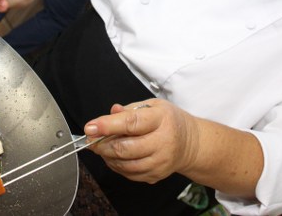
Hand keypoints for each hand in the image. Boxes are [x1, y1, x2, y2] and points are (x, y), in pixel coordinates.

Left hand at [83, 99, 198, 183]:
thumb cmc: (168, 121)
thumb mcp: (153, 106)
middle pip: (125, 148)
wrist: (190, 143)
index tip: (90, 127)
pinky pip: (129, 174)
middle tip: (91, 138)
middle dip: (102, 144)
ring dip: (107, 156)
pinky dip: (116, 165)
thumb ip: (130, 109)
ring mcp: (160, 162)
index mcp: (161, 120)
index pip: (131, 123)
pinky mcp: (156, 175)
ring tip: (102, 146)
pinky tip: (115, 156)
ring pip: (125, 164)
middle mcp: (162, 142)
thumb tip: (111, 112)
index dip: (108, 125)